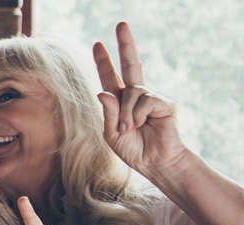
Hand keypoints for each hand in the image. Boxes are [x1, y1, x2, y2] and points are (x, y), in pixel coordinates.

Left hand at [93, 22, 191, 182]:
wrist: (155, 162)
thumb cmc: (133, 149)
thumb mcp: (112, 134)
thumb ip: (108, 114)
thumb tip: (104, 92)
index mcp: (120, 102)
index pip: (110, 77)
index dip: (104, 61)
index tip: (98, 44)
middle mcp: (135, 95)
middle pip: (130, 64)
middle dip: (126, 44)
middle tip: (121, 24)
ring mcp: (151, 97)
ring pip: (132, 92)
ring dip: (126, 114)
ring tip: (129, 129)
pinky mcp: (164, 103)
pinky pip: (144, 100)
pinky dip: (137, 115)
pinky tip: (141, 125)